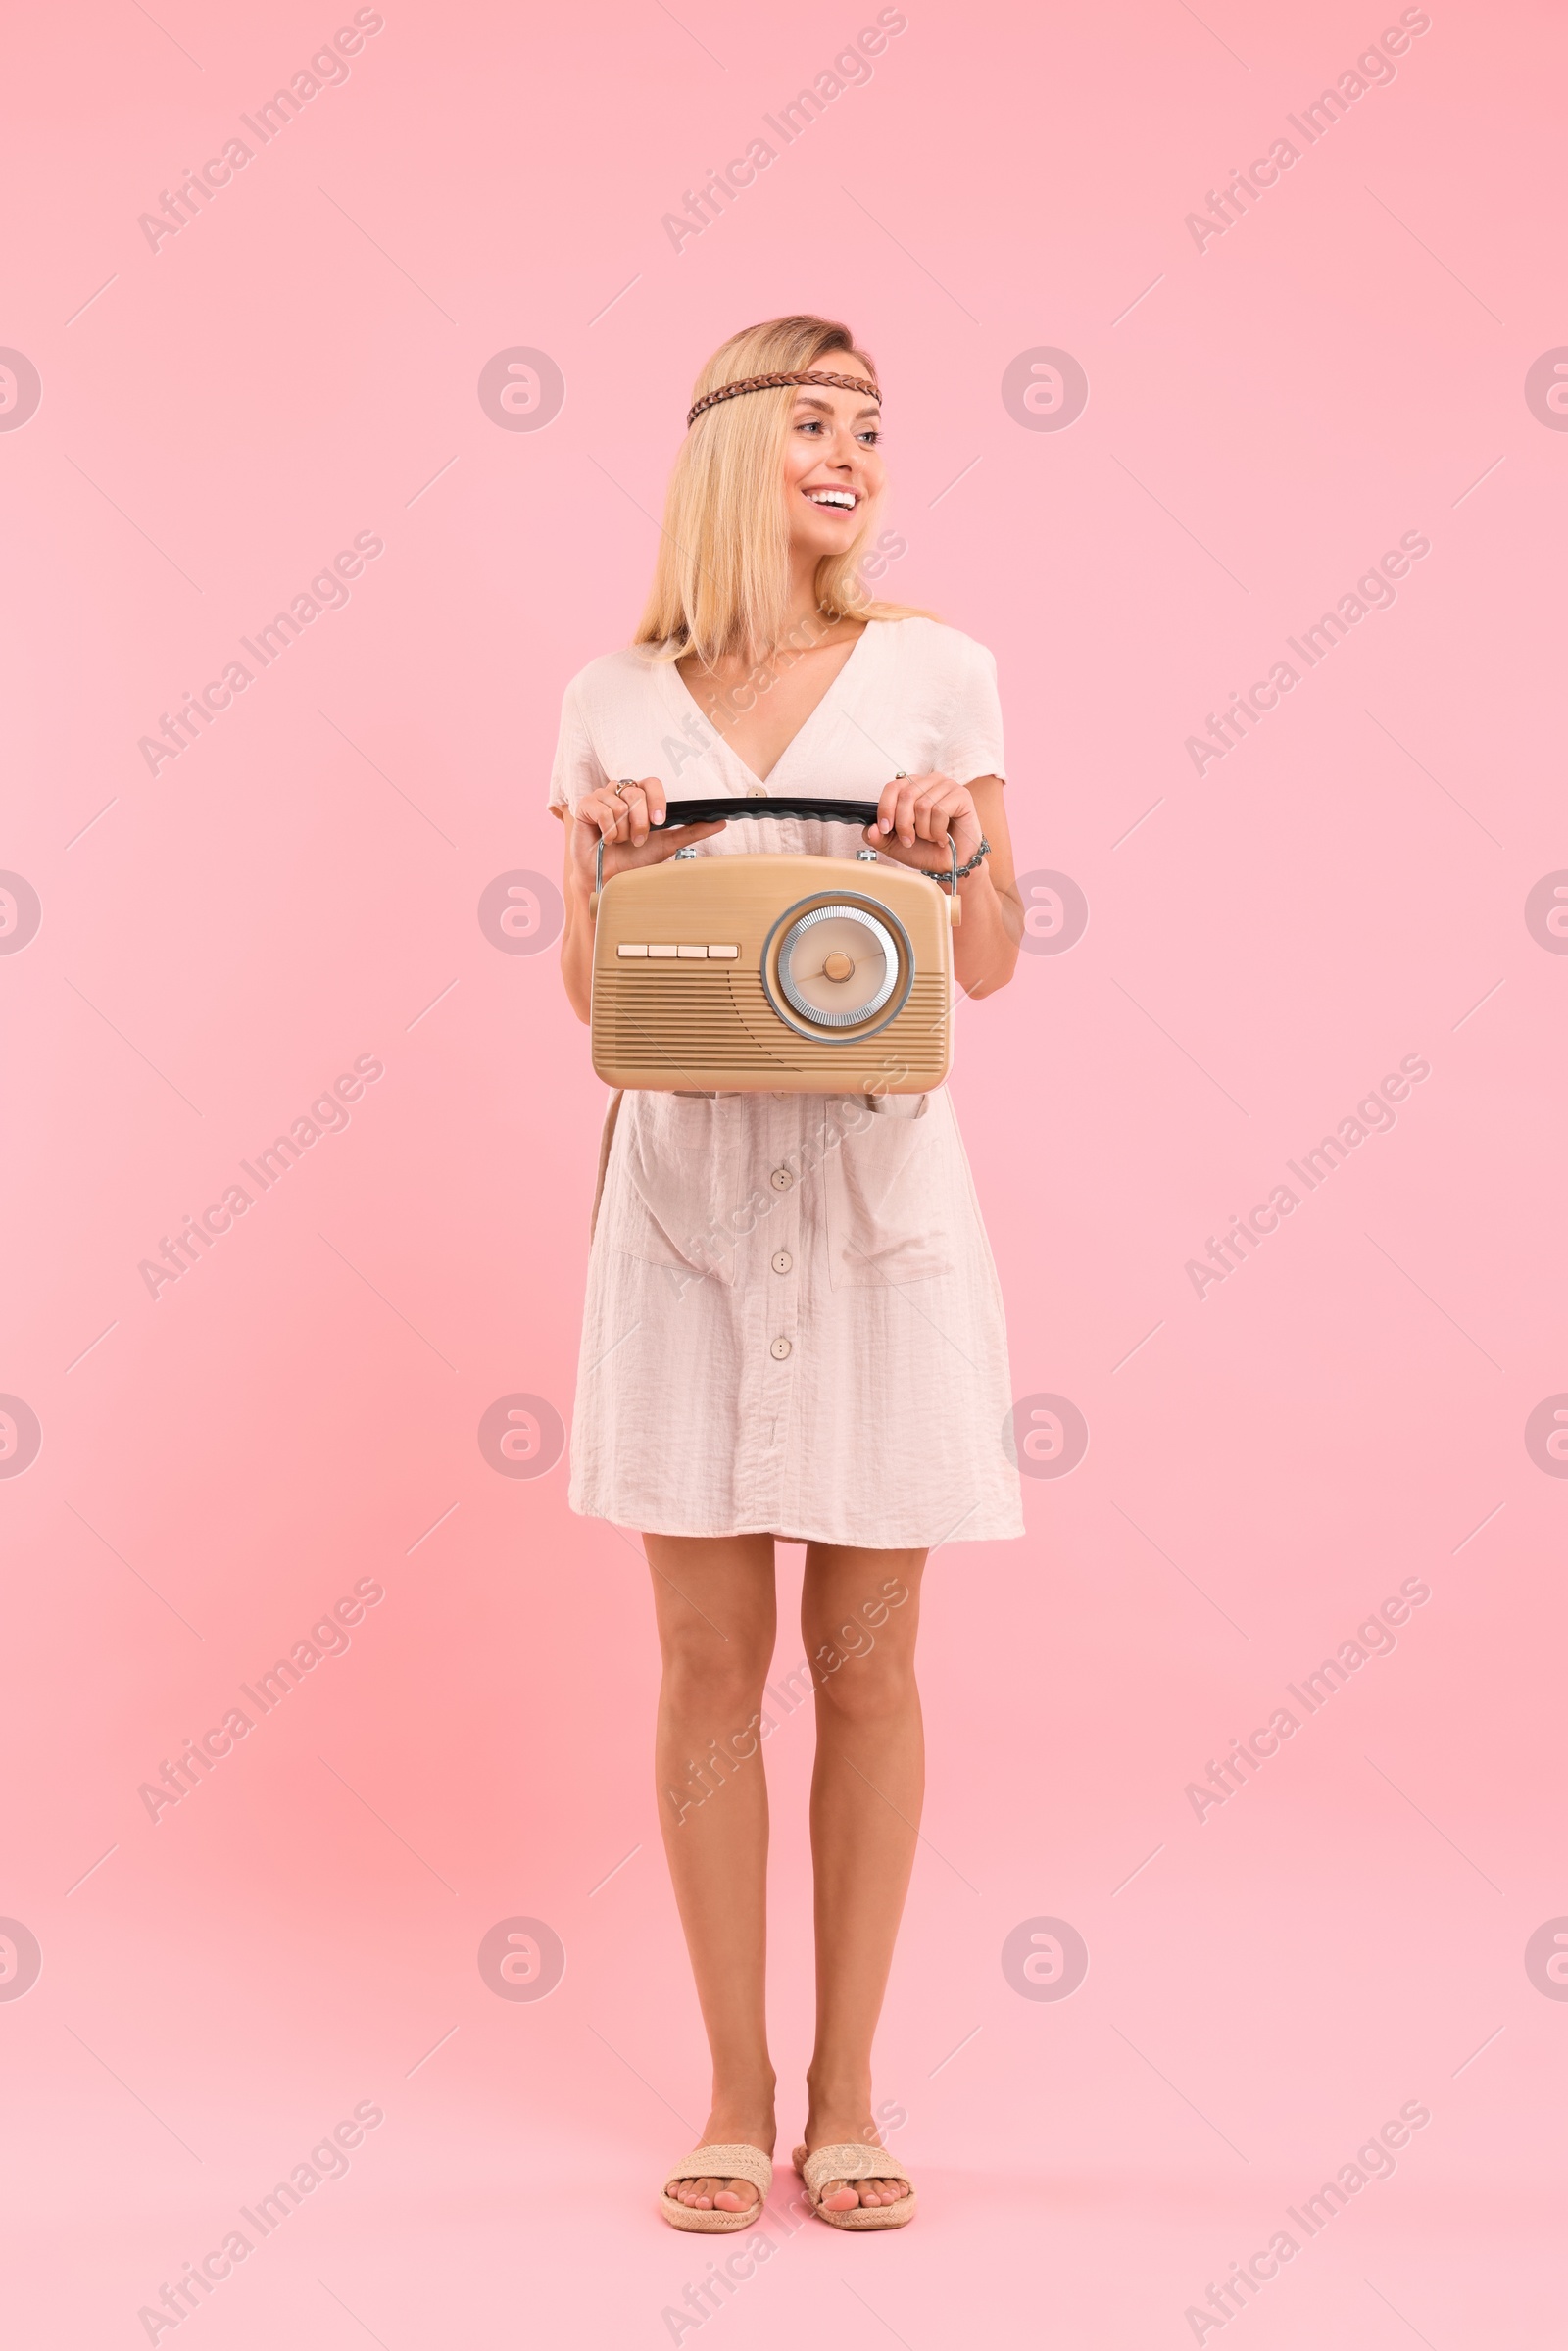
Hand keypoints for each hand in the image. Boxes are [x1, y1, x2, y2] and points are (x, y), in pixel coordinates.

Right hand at [568, 776, 724, 896]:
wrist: (608, 878)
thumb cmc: (634, 860)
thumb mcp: (667, 845)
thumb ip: (692, 831)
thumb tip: (721, 822)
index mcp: (641, 798)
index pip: (652, 783)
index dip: (657, 800)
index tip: (659, 822)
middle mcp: (621, 793)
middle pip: (636, 793)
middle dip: (640, 822)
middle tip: (636, 840)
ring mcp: (602, 797)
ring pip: (619, 803)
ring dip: (623, 830)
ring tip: (619, 841)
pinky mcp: (585, 805)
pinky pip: (601, 808)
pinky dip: (608, 830)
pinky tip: (606, 840)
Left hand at [863, 771, 981, 876]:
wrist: (951, 865)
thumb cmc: (928, 850)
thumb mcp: (895, 845)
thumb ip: (878, 837)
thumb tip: (870, 828)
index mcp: (912, 787)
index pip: (893, 787)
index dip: (886, 808)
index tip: (886, 829)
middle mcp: (929, 782)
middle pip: (906, 796)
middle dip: (904, 824)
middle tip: (910, 840)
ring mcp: (947, 786)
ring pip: (923, 804)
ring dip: (923, 830)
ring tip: (930, 838)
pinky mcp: (961, 795)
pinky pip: (940, 810)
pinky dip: (937, 831)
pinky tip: (942, 837)